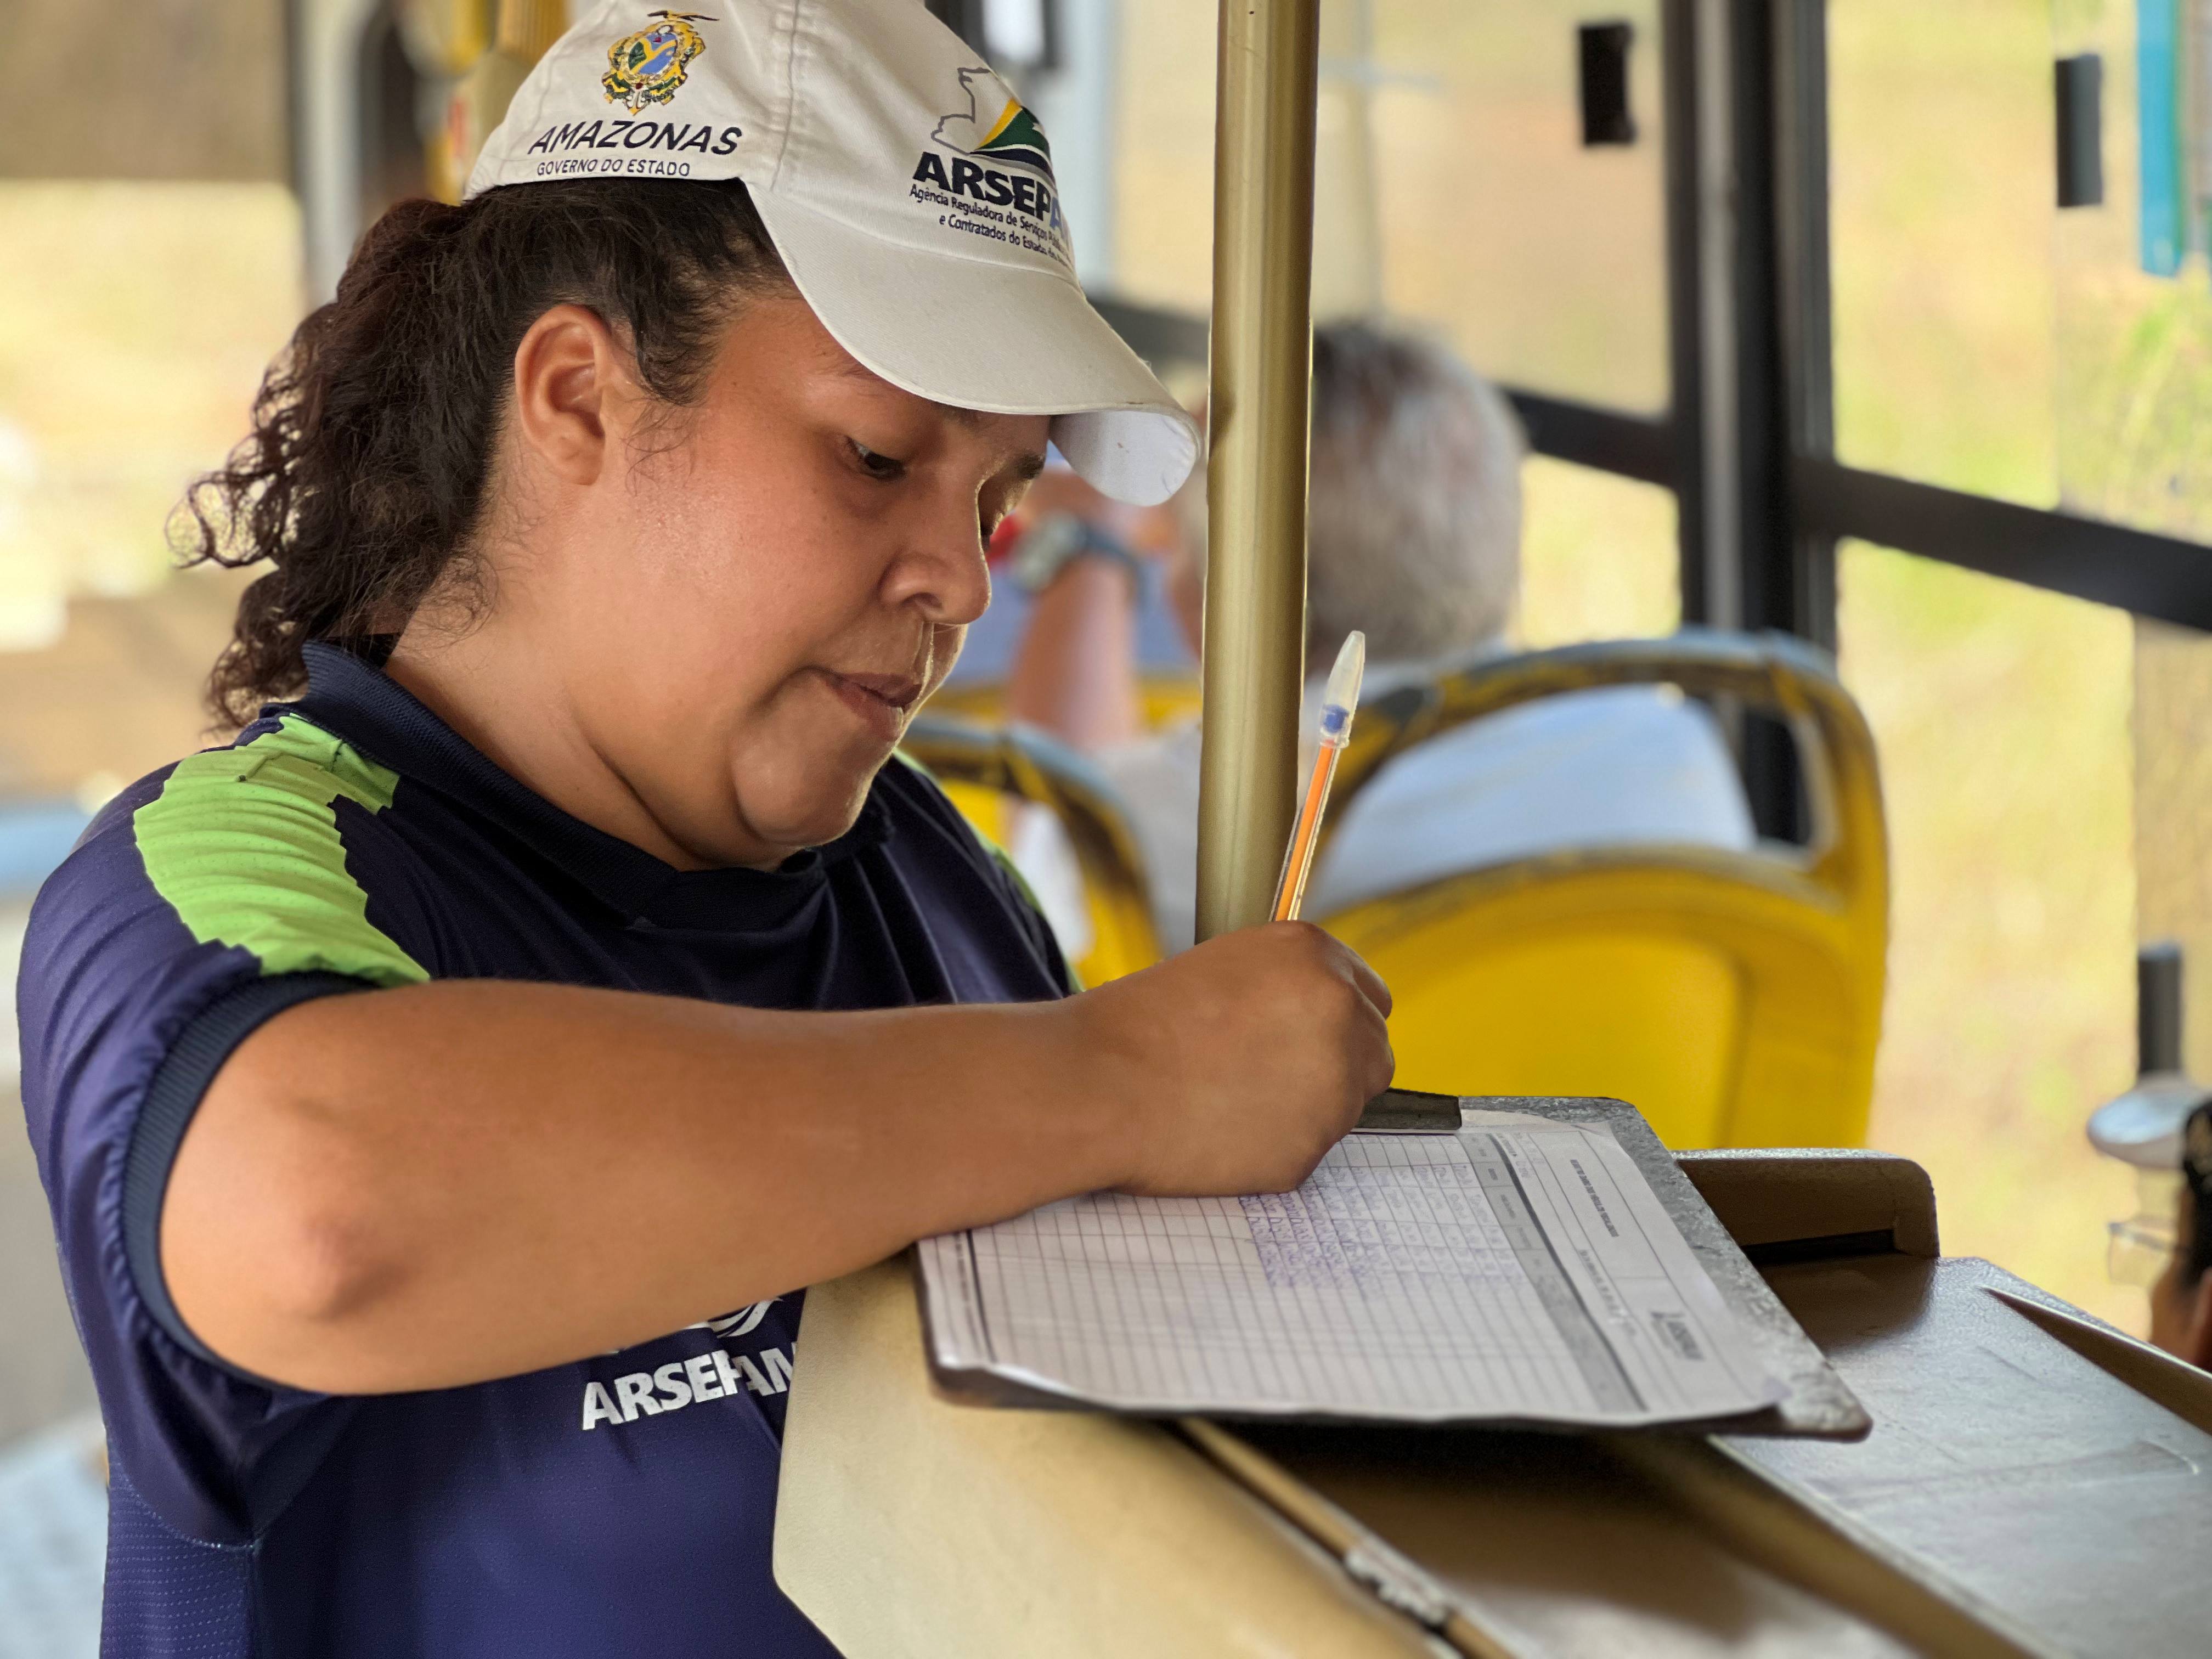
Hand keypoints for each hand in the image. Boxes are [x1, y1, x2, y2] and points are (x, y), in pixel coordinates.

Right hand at [1070, 923, 1393, 1195]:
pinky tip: (1223, 1131)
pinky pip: (1310, 1149)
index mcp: (1314, 956)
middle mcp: (1339, 1012)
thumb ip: (1288, 987)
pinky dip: (1277, 1147)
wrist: (1098, 1084)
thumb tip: (1319, 1021)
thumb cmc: (1140, 1025)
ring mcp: (1334, 1084)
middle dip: (1336, 1065)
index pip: (1372, 995)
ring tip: (1232, 1100)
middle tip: (1269, 1075)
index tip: (1305, 1036)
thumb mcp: (1226, 969)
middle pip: (1374, 1051)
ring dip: (1310, 1106)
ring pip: (1349, 1104)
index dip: (1336, 1019)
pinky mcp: (1311, 1148)